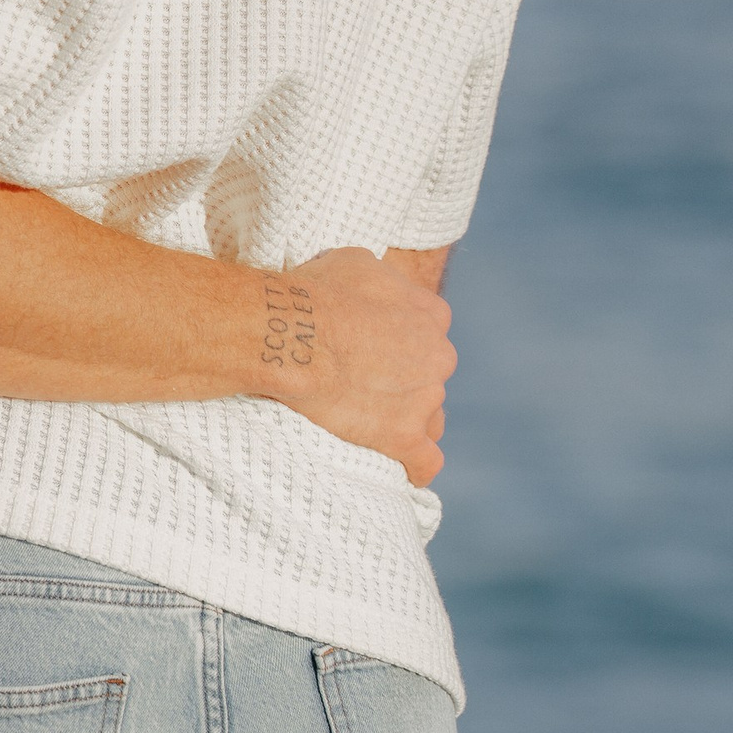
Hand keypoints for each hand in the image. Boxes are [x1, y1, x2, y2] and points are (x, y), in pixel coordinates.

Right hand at [259, 249, 453, 483]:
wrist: (294, 334)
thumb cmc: (315, 292)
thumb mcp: (355, 262)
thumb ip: (381, 282)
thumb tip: (374, 290)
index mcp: (431, 315)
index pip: (430, 334)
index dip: (401, 344)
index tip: (375, 352)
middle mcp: (439, 355)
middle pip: (431, 378)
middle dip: (406, 383)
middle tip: (364, 387)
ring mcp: (425, 398)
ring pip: (431, 419)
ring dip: (410, 422)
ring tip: (375, 426)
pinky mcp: (403, 437)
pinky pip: (426, 462)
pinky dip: (416, 467)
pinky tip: (404, 470)